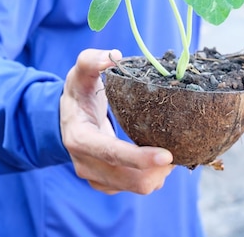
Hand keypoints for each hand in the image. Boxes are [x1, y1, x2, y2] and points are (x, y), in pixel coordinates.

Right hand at [60, 48, 173, 194]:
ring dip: (159, 174)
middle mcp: (86, 164)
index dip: (140, 158)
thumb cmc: (77, 94)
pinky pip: (135, 187)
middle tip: (179, 149)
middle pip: (130, 179)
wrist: (64, 119)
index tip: (168, 155)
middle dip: (158, 169)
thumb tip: (114, 56)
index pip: (112, 154)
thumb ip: (91, 60)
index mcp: (80, 138)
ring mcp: (96, 178)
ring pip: (137, 187)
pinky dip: (153, 177)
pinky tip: (160, 159)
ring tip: (171, 152)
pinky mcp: (106, 184)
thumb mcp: (79, 73)